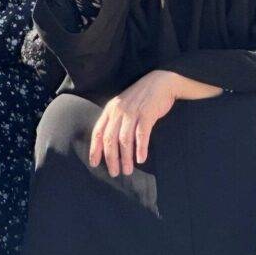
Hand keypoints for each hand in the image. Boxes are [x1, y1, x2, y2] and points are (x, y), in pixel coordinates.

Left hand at [89, 70, 220, 176]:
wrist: (161, 81)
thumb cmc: (142, 97)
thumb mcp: (124, 106)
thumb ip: (116, 121)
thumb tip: (111, 145)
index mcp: (110, 110)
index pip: (98, 131)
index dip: (95, 149)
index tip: (94, 164)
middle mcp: (119, 111)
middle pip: (110, 139)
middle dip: (111, 158)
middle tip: (115, 172)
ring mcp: (133, 112)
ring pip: (125, 139)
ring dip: (125, 158)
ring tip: (128, 170)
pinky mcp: (147, 113)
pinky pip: (141, 134)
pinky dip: (141, 148)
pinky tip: (141, 159)